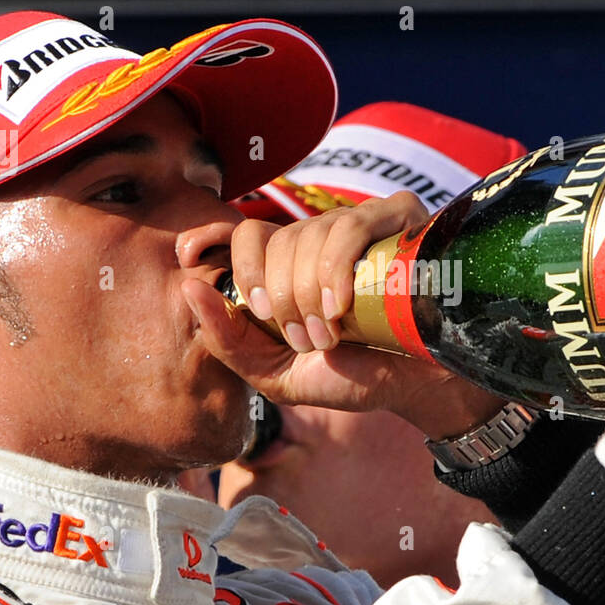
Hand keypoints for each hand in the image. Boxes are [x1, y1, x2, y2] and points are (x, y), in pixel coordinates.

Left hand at [182, 192, 505, 439]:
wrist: (418, 387)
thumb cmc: (352, 378)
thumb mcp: (277, 375)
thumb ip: (226, 341)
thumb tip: (186, 287)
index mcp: (289, 267)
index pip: (246, 234)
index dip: (231, 257)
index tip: (246, 304)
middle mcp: (322, 238)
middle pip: (275, 239)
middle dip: (281, 299)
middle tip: (309, 339)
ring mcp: (361, 224)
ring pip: (309, 233)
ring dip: (311, 292)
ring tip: (334, 331)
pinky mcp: (399, 217)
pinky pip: (354, 223)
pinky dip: (338, 267)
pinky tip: (345, 304)